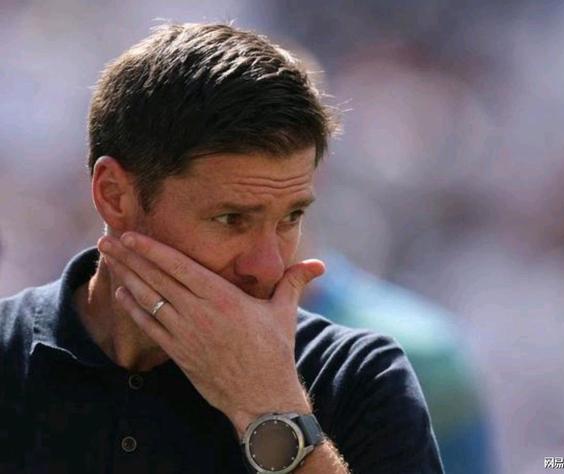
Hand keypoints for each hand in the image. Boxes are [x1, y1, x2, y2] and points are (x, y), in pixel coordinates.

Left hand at [98, 232, 324, 435]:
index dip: (154, 249)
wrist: (262, 396)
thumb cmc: (274, 352)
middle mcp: (200, 313)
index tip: (133, 235)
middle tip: (107, 240)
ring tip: (107, 260)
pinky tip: (121, 293)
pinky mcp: (179, 353)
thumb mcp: (284, 312)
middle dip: (130, 257)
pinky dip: (133, 309)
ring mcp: (186, 334)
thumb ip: (294, 282)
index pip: (181, 267)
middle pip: (157, 279)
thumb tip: (319, 265)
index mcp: (224, 298)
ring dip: (126, 277)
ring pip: (148, 300)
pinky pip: (149, 326)